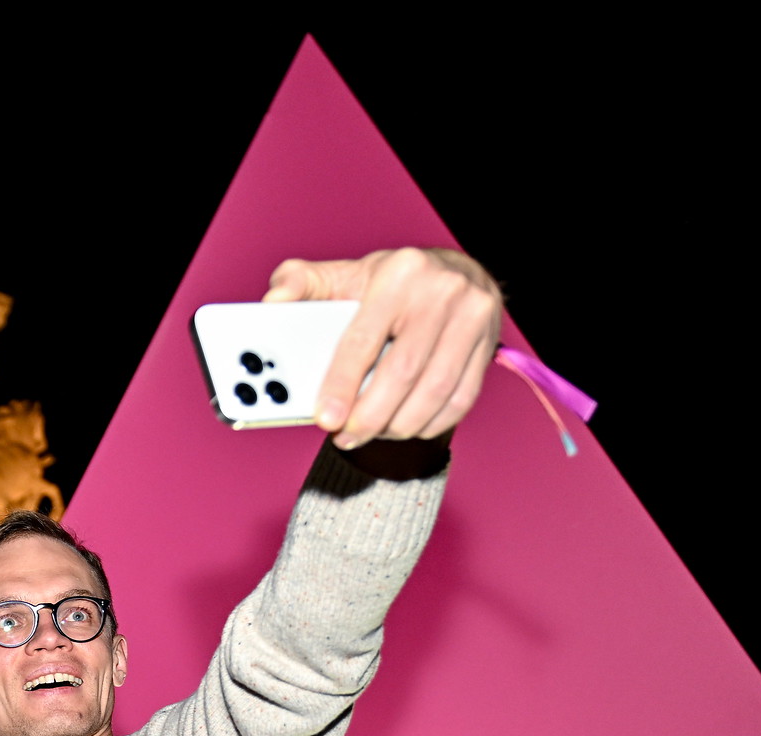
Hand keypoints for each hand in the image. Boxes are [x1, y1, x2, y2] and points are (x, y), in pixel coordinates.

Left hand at [264, 247, 500, 449]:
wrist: (457, 273)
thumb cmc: (391, 282)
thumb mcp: (344, 273)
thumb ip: (300, 283)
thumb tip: (272, 303)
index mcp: (398, 274)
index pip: (363, 340)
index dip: (342, 385)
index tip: (325, 419)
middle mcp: (440, 292)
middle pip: (401, 373)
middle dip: (369, 416)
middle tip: (345, 436)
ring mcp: (472, 318)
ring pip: (434, 392)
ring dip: (399, 425)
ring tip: (372, 434)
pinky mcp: (488, 345)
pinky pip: (461, 399)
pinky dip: (430, 423)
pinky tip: (406, 427)